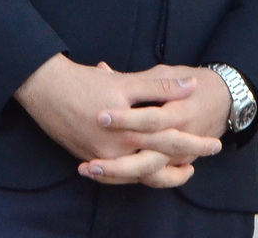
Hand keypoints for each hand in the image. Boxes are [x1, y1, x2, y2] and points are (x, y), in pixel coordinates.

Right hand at [14, 56, 222, 186]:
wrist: (44, 89)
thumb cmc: (85, 83)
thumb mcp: (126, 81)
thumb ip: (160, 87)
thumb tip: (190, 86)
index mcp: (129, 131)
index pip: (169, 140)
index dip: (194, 142)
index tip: (213, 143)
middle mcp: (116, 151)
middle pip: (158, 162)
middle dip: (184, 161)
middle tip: (205, 159)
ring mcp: (102, 159)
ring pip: (140, 175)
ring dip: (164, 174)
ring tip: (184, 170)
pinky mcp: (90, 159)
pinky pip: (120, 175)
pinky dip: (139, 174)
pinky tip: (150, 169)